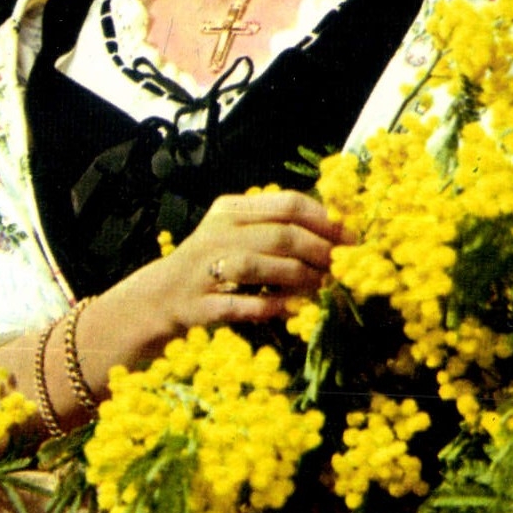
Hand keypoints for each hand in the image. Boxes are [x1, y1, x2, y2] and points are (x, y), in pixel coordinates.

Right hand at [127, 189, 348, 337]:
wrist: (162, 296)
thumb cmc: (215, 262)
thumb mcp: (239, 232)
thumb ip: (277, 226)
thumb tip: (336, 231)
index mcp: (231, 210)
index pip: (287, 204)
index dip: (325, 220)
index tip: (350, 237)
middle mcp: (216, 234)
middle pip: (280, 235)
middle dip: (319, 251)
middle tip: (342, 267)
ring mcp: (204, 269)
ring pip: (259, 266)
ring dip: (298, 278)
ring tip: (322, 287)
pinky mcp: (199, 304)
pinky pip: (240, 304)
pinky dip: (271, 306)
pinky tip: (293, 309)